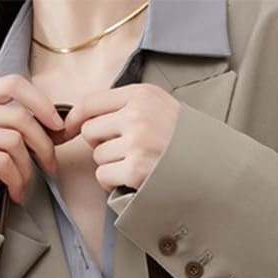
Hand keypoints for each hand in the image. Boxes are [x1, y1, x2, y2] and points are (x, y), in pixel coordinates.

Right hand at [0, 74, 64, 209]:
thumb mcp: (3, 146)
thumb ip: (25, 130)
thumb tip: (63, 127)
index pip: (12, 84)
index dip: (41, 103)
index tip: (58, 127)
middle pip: (19, 117)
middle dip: (43, 146)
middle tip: (50, 168)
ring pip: (13, 141)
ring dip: (28, 170)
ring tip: (25, 186)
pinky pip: (2, 162)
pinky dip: (17, 181)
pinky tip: (16, 194)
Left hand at [59, 84, 180, 191]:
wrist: (211, 165)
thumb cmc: (181, 140)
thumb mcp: (158, 108)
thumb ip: (124, 108)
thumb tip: (77, 121)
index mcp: (141, 95)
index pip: (90, 103)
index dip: (74, 120)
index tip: (66, 131)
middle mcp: (137, 115)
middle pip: (90, 132)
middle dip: (100, 145)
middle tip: (123, 152)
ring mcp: (136, 142)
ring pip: (97, 156)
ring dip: (110, 165)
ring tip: (136, 164)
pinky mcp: (135, 169)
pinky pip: (103, 176)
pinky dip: (113, 182)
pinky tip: (133, 179)